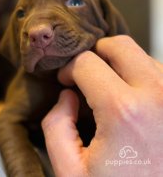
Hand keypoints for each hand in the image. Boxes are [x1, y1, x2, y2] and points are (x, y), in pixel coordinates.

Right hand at [42, 36, 162, 176]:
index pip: (86, 62)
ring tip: (106, 85)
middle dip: (95, 53)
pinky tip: (128, 93)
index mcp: (123, 112)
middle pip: (119, 45)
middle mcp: (157, 95)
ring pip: (139, 54)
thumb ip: (56, 126)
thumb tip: (67, 97)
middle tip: (86, 71)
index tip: (67, 78)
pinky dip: (136, 74)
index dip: (69, 67)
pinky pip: (155, 70)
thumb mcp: (71, 170)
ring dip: (117, 64)